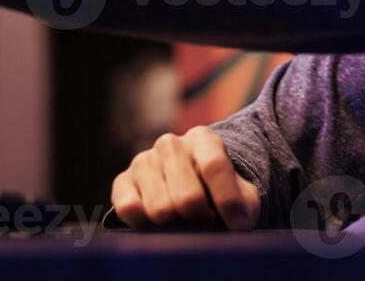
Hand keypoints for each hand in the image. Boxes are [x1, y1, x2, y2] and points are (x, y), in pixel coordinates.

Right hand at [110, 127, 259, 229]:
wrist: (191, 192)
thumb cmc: (220, 195)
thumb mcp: (242, 196)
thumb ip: (242, 205)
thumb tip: (234, 223)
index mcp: (202, 138)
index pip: (214, 167)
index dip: (228, 202)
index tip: (238, 225)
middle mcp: (169, 144)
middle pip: (187, 198)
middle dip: (200, 220)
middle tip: (206, 223)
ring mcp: (143, 161)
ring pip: (160, 210)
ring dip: (176, 226)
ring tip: (184, 222)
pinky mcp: (122, 182)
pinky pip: (129, 209)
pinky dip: (146, 225)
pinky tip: (158, 225)